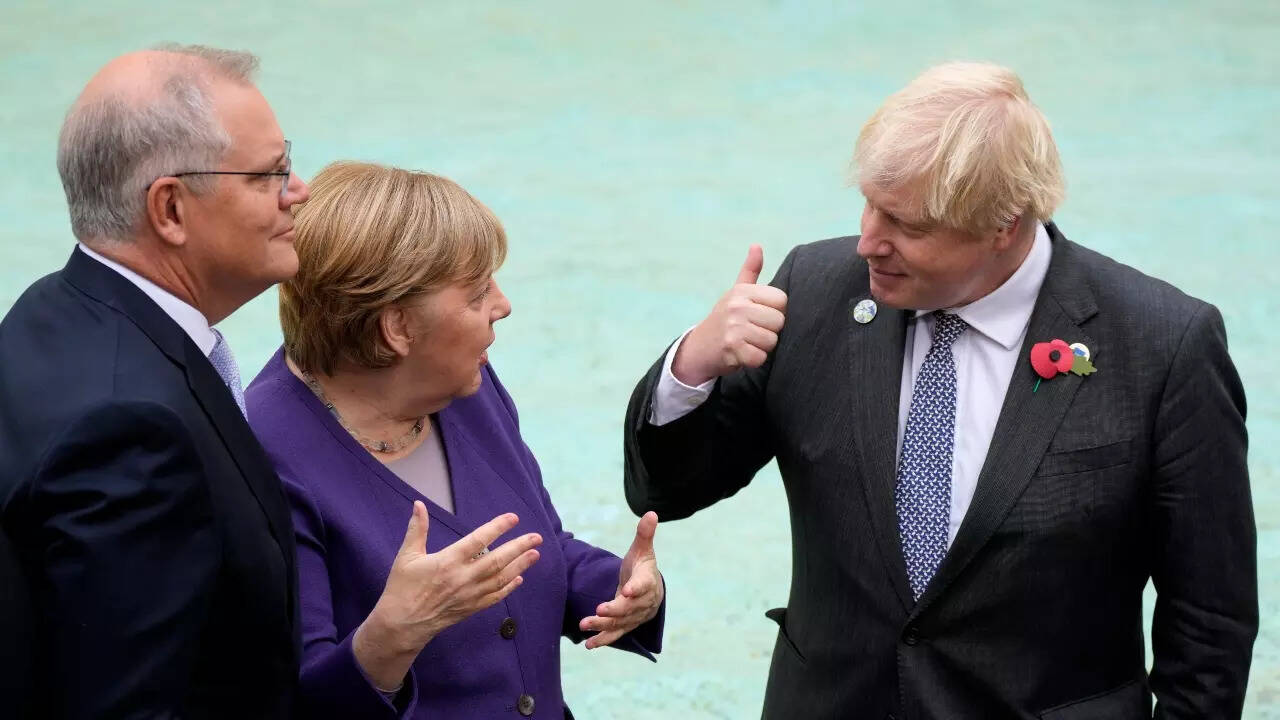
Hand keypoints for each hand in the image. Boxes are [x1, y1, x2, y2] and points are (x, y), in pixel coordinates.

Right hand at [354, 502, 542, 689]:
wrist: (402, 624)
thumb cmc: (402, 587)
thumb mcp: (406, 556)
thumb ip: (417, 529)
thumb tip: (419, 504)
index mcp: (448, 561)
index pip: (478, 540)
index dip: (497, 527)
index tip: (513, 518)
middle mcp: (463, 577)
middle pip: (497, 560)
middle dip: (519, 547)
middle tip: (537, 537)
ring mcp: (470, 594)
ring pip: (501, 578)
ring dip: (520, 565)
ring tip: (535, 554)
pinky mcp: (471, 608)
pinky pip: (495, 596)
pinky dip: (509, 587)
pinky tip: (520, 578)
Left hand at [578, 511, 662, 648]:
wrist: (651, 591)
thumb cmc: (643, 567)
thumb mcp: (643, 550)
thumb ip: (644, 534)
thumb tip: (651, 513)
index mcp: (647, 581)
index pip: (643, 585)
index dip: (636, 589)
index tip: (627, 591)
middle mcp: (642, 602)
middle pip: (629, 608)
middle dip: (614, 610)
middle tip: (598, 610)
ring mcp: (634, 616)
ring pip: (619, 623)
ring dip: (602, 625)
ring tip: (584, 624)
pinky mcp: (625, 625)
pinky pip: (615, 634)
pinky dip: (603, 640)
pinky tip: (589, 644)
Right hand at [672, 244, 787, 384]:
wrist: (699, 347)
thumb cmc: (725, 319)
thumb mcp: (736, 293)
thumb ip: (750, 271)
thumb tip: (757, 245)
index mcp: (742, 291)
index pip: (782, 300)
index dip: (775, 312)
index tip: (759, 316)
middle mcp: (737, 306)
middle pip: (779, 322)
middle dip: (770, 331)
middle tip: (752, 332)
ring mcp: (733, 327)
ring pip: (772, 341)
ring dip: (762, 347)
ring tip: (747, 342)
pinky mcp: (732, 349)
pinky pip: (761, 357)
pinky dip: (754, 360)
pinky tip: (742, 354)